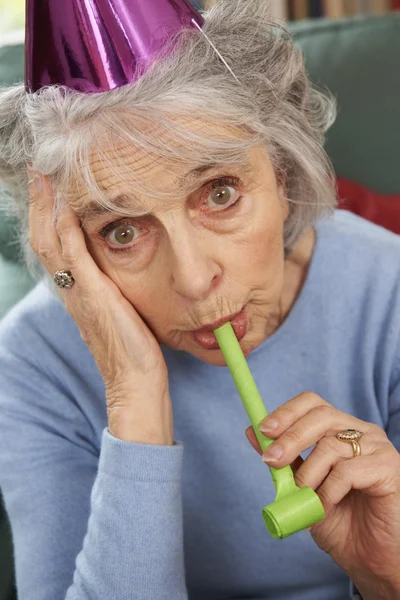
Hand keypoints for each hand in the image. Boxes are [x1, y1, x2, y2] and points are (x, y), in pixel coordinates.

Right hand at [28, 167, 173, 445]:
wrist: (135, 382)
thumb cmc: (132, 349)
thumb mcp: (119, 311)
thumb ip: (112, 289)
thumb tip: (118, 271)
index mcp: (77, 292)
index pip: (53, 245)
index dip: (47, 215)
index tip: (48, 187)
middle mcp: (72, 290)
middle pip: (44, 239)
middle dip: (40, 204)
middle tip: (38, 171)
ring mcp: (80, 293)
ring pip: (52, 244)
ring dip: (47, 208)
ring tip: (45, 178)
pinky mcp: (96, 297)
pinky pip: (75, 259)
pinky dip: (66, 232)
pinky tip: (65, 209)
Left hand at [245, 392, 399, 596]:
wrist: (369, 558)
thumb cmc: (340, 521)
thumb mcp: (302, 487)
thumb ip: (283, 459)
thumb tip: (252, 431)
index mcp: (339, 429)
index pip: (312, 403)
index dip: (286, 412)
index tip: (264, 430)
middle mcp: (360, 431)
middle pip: (321, 416)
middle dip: (291, 437)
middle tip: (272, 460)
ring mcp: (377, 447)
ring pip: (330, 446)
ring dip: (307, 475)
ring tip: (303, 497)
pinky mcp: (389, 467)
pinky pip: (347, 471)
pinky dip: (327, 491)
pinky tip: (324, 507)